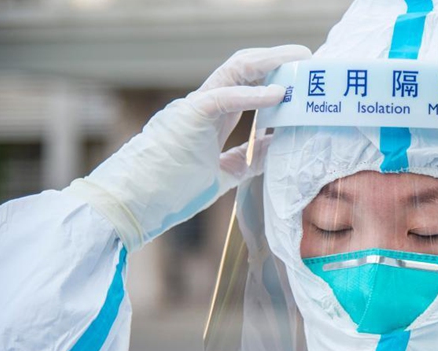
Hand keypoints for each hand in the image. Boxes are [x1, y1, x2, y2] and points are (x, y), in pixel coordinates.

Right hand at [64, 45, 310, 251]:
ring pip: (234, 70)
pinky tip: (279, 94)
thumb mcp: (221, 175)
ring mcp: (193, 107)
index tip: (300, 75)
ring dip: (269, 62)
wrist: (129, 204)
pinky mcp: (188, 117)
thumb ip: (248, 160)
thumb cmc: (168, 193)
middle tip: (307, 58)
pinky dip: (254, 94)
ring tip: (299, 61)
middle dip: (276, 58)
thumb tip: (278, 148)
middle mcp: (202, 104)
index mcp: (208, 116)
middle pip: (242, 68)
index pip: (244, 83)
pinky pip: (224, 97)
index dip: (271, 74)